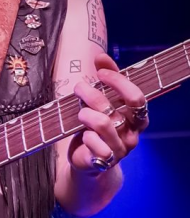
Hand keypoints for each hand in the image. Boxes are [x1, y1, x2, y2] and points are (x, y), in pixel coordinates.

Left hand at [68, 53, 148, 173]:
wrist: (88, 160)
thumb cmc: (96, 126)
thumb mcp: (102, 102)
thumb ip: (106, 79)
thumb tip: (101, 57)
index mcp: (137, 118)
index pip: (136, 97)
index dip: (118, 82)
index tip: (100, 73)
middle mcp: (132, 134)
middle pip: (118, 108)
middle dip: (94, 94)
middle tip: (79, 88)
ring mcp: (120, 149)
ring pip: (103, 123)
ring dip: (86, 113)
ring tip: (80, 113)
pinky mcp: (105, 161)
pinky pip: (96, 145)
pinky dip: (87, 137)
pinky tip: (83, 136)